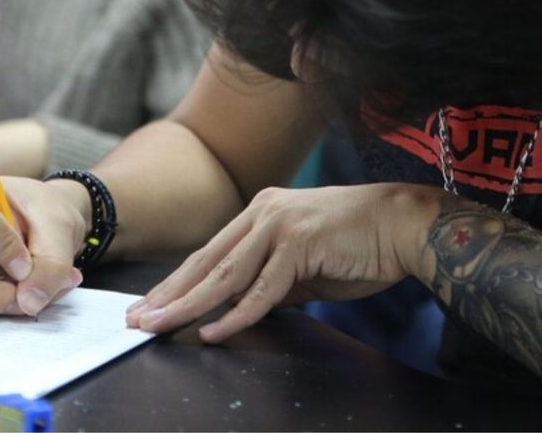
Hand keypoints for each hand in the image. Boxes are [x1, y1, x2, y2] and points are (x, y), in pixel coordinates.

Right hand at [0, 168, 90, 315]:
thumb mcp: (60, 229)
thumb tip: (29, 303)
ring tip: (38, 282)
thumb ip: (52, 264)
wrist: (40, 218)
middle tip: (33, 294)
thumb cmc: (43, 211)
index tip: (29, 262)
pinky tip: (22, 287)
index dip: (8, 251)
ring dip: (5, 299)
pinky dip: (1, 303)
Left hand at [125, 183, 440, 342]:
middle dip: (169, 294)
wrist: (404, 224)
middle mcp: (264, 211)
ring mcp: (280, 224)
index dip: (176, 282)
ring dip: (188, 304)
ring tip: (160, 326)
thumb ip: (273, 282)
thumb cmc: (361, 244)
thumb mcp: (305, 265)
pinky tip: (214, 330)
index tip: (150, 305)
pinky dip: (238, 313)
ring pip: (225, 274)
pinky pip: (262, 287)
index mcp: (262, 211)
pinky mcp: (300, 242)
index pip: (209, 253)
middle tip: (137, 320)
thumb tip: (245, 308)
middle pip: (206, 262)